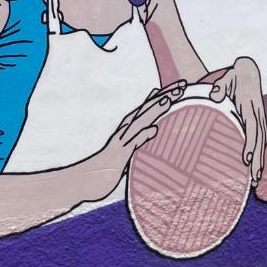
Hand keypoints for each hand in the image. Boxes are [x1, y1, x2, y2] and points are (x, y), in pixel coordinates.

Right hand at [77, 80, 187, 201]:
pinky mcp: (119, 156)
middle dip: (165, 97)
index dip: (165, 96)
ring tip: (168, 99)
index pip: (150, 109)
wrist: (84, 181)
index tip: (182, 86)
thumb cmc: (107, 168)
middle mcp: (126, 131)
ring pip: (139, 122)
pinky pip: (131, 145)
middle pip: (147, 110)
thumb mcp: (128, 151)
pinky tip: (153, 129)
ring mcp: (122, 142)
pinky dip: (142, 136)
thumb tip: (153, 128)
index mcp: (129, 129)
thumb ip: (140, 138)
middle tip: (183, 84)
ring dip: (153, 110)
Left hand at [209, 57, 266, 183]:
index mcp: (251, 107)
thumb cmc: (235, 76)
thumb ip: (221, 86)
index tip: (247, 158)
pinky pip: (260, 141)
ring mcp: (260, 120)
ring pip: (262, 144)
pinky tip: (255, 168)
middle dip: (257, 160)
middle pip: (259, 141)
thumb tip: (215, 95)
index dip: (250, 144)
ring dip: (259, 161)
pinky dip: (259, 155)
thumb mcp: (227, 77)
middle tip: (253, 178)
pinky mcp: (258, 123)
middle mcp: (258, 116)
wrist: (248, 72)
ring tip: (255, 179)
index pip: (252, 128)